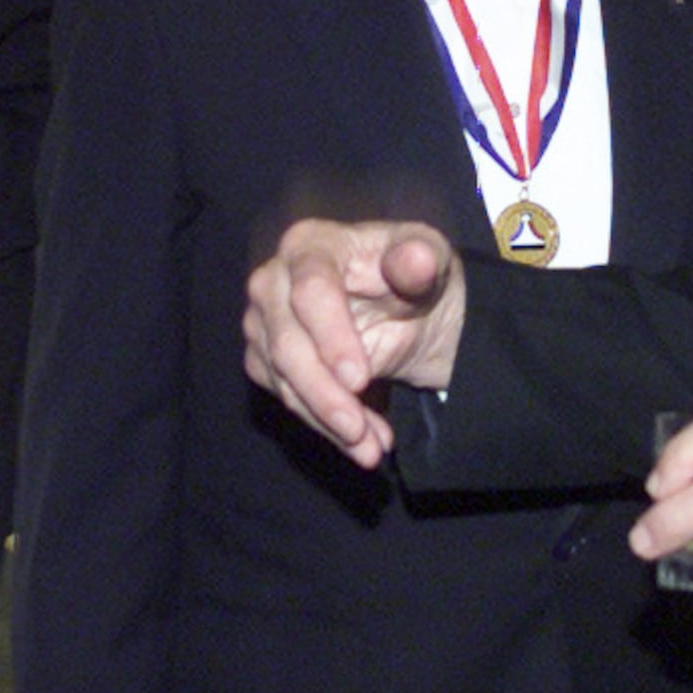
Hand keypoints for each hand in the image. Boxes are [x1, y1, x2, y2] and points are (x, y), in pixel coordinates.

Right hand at [242, 219, 465, 467]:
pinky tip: (362, 442)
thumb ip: (419, 259)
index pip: (311, 292)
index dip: (332, 337)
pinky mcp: (265, 360)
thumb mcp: (429, 258)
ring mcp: (263, 323)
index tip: (360, 378)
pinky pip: (287, 400)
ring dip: (327, 421)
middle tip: (361, 431)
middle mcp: (272, 281)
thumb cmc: (413, 271)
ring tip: (371, 447)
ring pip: (283, 381)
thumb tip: (416, 259)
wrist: (408, 307)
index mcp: (310, 244)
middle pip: (286, 344)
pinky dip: (325, 427)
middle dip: (325, 394)